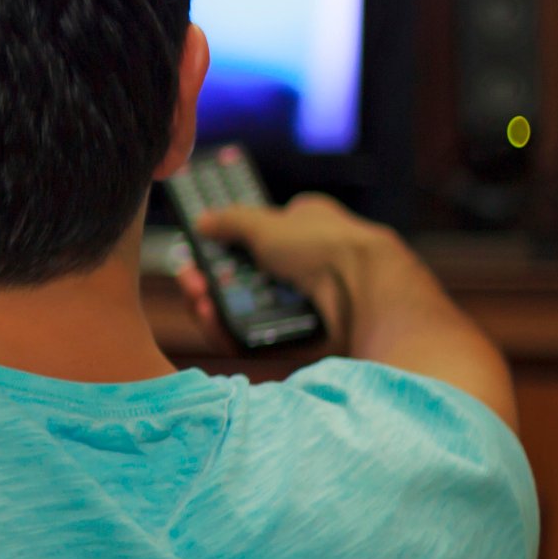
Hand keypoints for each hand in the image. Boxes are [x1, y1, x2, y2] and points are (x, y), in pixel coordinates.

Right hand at [172, 193, 385, 351]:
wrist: (366, 298)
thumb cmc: (325, 248)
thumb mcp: (267, 223)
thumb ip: (229, 220)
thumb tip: (202, 220)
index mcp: (308, 228)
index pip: (262, 231)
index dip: (229, 239)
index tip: (200, 244)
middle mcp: (307, 265)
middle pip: (245, 274)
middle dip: (212, 276)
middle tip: (191, 279)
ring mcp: (302, 304)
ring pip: (245, 307)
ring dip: (215, 303)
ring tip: (198, 299)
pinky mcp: (297, 339)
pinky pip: (254, 336)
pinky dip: (229, 329)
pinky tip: (212, 318)